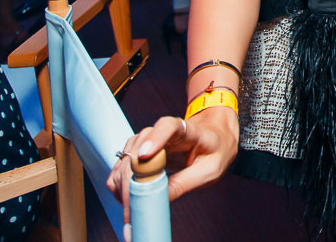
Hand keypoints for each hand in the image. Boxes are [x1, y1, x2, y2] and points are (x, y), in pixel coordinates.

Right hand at [106, 107, 238, 219]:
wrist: (214, 136)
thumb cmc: (215, 150)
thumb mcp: (210, 170)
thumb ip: (184, 183)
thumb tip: (157, 202)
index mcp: (187, 130)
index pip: (169, 126)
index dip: (155, 138)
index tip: (144, 154)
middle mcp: (161, 131)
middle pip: (139, 150)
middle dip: (132, 180)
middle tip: (134, 208)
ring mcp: (146, 140)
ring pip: (126, 160)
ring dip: (124, 186)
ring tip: (134, 208)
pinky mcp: (137, 151)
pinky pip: (121, 168)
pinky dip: (120, 186)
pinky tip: (130, 199)